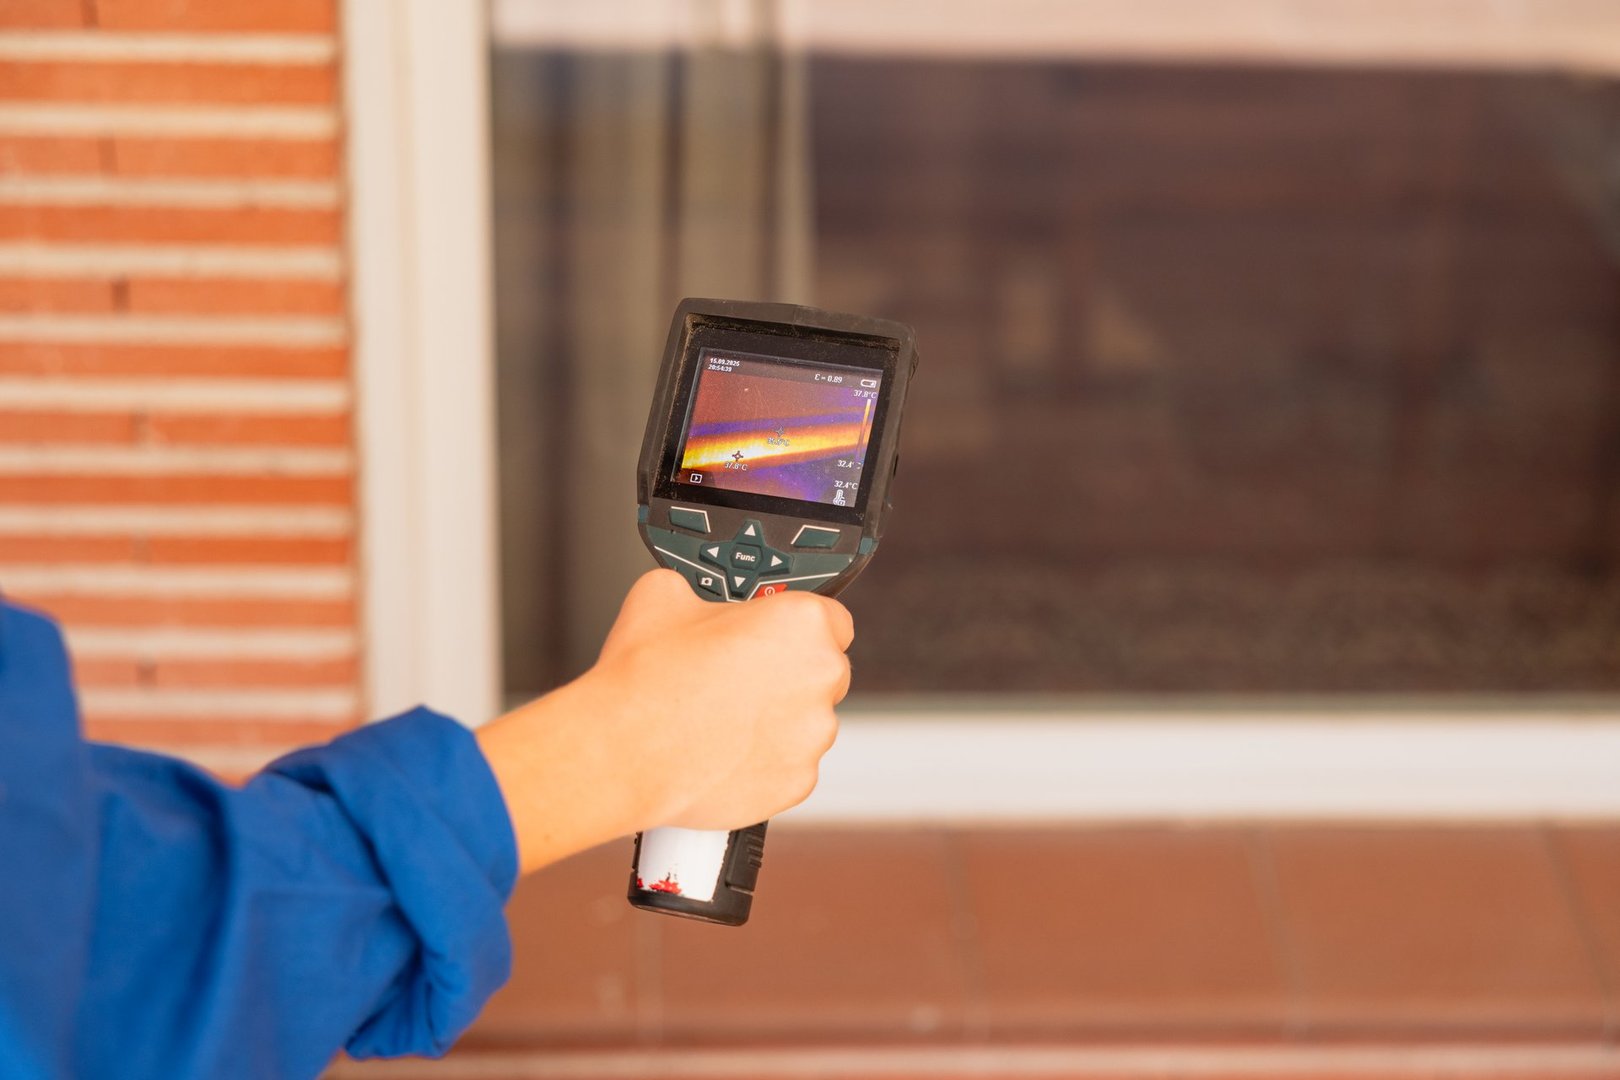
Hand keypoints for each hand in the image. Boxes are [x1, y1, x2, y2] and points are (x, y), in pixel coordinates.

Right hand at [477, 570, 852, 873]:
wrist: (623, 750)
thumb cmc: (646, 677)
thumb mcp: (665, 595)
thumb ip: (703, 594)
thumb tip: (697, 600)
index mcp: (801, 622)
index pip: (832, 618)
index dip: (796, 626)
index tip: (774, 634)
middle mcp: (820, 677)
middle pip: (822, 671)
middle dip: (787, 673)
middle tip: (738, 676)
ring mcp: (812, 735)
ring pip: (806, 722)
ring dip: (776, 719)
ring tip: (721, 717)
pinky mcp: (797, 782)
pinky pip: (789, 765)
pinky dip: (764, 760)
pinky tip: (722, 750)